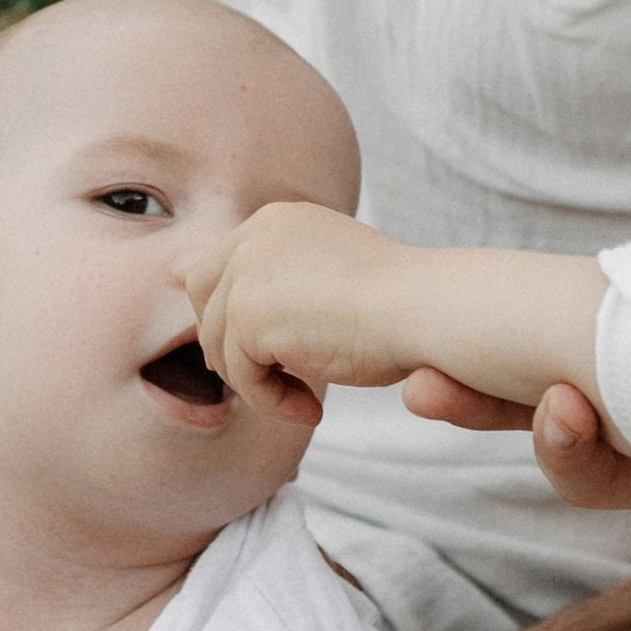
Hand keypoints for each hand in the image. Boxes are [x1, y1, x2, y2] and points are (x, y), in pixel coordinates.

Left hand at [196, 209, 602, 430]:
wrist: (429, 309)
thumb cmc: (400, 304)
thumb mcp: (330, 278)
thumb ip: (279, 281)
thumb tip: (201, 295)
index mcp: (279, 220)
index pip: (220, 267)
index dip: (233, 316)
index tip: (273, 354)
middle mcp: (256, 234)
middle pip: (204, 298)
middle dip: (230, 344)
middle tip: (280, 380)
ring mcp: (247, 270)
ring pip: (220, 345)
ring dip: (258, 382)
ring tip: (306, 401)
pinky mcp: (247, 313)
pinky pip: (241, 376)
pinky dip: (271, 401)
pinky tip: (311, 410)